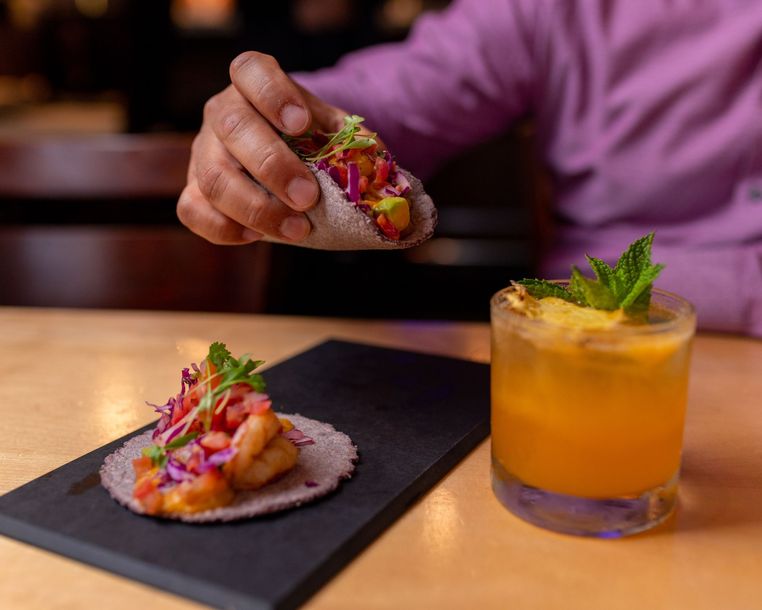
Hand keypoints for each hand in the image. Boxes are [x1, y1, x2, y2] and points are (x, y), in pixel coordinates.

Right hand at [177, 51, 348, 244]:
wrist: (280, 155)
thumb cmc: (306, 138)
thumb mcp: (330, 128)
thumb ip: (351, 140)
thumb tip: (376, 165)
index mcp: (253, 83)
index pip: (251, 71)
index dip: (273, 95)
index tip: (301, 124)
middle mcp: (221, 111)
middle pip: (233, 129)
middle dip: (273, 166)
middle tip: (308, 197)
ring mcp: (202, 150)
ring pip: (212, 177)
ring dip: (256, 208)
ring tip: (296, 229)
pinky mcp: (192, 188)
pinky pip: (192, 209)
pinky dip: (223, 227)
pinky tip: (256, 236)